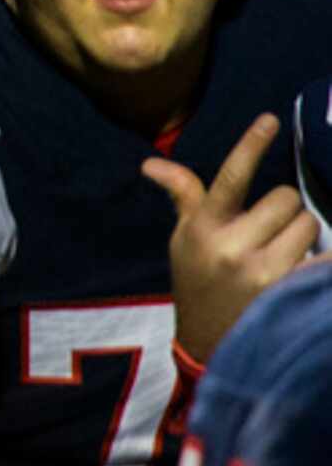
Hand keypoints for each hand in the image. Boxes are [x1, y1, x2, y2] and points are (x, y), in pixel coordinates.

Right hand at [144, 114, 323, 359]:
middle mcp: (233, 246)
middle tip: (273, 229)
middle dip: (285, 210)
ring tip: (287, 253)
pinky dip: (322, 260)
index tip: (270, 119)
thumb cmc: (197, 283)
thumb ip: (184, 198)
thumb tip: (151, 163)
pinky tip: (307, 268)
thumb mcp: (183, 240)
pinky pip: (325, 259)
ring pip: (308, 225)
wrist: (211, 345)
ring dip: (304, 234)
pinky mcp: (292, 294)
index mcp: (204, 227)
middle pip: (286, 199)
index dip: (250, 145)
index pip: (229, 177)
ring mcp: (265, 272)